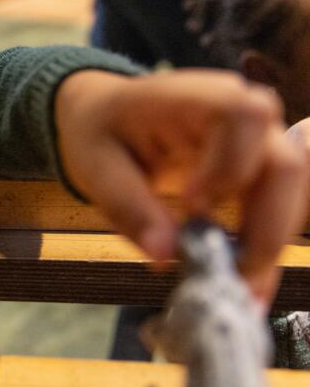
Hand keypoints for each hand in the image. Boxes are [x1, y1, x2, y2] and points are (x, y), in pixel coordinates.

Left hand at [55, 70, 308, 305]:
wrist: (106, 115)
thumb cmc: (101, 133)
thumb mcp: (95, 167)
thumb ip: (130, 208)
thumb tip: (165, 258)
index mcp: (195, 96)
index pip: (245, 116)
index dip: (231, 166)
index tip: (193, 207)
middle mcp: (242, 110)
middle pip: (284, 164)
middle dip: (266, 227)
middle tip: (230, 276)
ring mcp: (258, 139)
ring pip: (292, 192)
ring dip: (271, 244)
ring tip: (240, 289)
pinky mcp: (260, 168)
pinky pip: (279, 207)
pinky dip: (266, 245)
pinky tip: (247, 281)